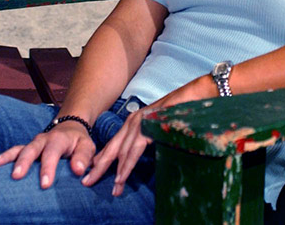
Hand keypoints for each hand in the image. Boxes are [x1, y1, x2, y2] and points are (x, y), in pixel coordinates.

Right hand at [0, 120, 94, 188]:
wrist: (70, 127)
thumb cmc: (79, 142)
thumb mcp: (87, 146)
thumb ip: (84, 158)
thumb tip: (78, 171)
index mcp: (58, 139)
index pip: (52, 153)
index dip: (48, 168)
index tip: (45, 184)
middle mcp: (42, 140)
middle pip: (31, 150)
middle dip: (24, 163)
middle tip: (17, 176)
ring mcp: (32, 144)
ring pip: (18, 149)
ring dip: (6, 157)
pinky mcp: (26, 148)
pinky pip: (12, 152)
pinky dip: (2, 157)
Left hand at [82, 74, 215, 195]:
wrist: (197, 95)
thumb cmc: (181, 111)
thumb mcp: (160, 127)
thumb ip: (149, 137)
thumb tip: (143, 152)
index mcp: (134, 121)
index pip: (115, 143)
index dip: (103, 158)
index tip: (92, 171)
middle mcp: (133, 120)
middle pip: (112, 148)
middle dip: (99, 166)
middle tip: (87, 182)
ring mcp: (140, 122)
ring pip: (123, 152)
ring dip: (116, 172)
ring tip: (113, 189)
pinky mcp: (149, 126)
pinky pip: (135, 150)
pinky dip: (128, 165)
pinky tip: (122, 177)